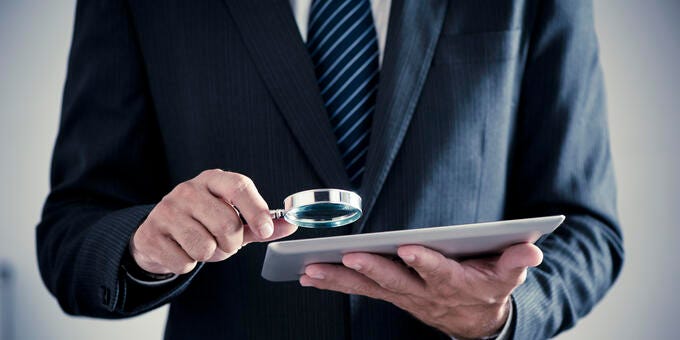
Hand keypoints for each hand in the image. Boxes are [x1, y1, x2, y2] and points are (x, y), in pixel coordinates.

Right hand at [131, 169, 296, 274]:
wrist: (157, 234)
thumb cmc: (202, 224)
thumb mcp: (234, 219)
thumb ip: (261, 223)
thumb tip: (291, 225)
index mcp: (212, 180)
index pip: (239, 186)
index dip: (256, 209)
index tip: (266, 230)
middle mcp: (187, 190)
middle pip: (227, 224)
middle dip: (232, 244)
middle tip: (224, 243)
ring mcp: (165, 210)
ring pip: (204, 246)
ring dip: (210, 256)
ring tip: (202, 247)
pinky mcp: (150, 234)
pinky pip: (184, 261)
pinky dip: (188, 265)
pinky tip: (181, 252)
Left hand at [299, 243, 541, 338]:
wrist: (476, 321)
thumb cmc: (489, 286)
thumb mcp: (508, 274)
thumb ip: (517, 260)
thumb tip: (533, 250)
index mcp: (455, 282)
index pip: (439, 272)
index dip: (425, 263)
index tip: (408, 248)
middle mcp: (425, 292)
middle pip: (397, 282)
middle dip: (373, 270)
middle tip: (349, 258)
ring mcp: (405, 296)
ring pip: (370, 288)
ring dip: (340, 280)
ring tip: (311, 270)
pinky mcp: (391, 295)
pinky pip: (359, 291)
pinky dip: (335, 284)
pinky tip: (309, 276)